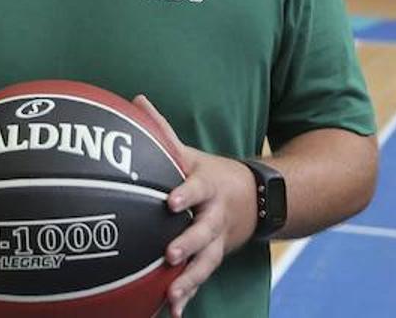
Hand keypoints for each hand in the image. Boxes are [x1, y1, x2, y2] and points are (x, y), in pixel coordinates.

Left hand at [136, 95, 256, 317]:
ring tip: (172, 296)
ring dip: (189, 280)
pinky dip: (188, 297)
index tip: (170, 202)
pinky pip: (201, 280)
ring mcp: (218, 240)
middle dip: (188, 244)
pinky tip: (172, 313)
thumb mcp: (191, 152)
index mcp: (206, 186)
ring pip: (206, 263)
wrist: (259, 198)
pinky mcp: (216, 258)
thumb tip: (136, 99)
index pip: (196, 188)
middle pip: (203, 231)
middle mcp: (214, 215)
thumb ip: (162, 130)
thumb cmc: (211, 174)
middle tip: (170, 255)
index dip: (185, 194)